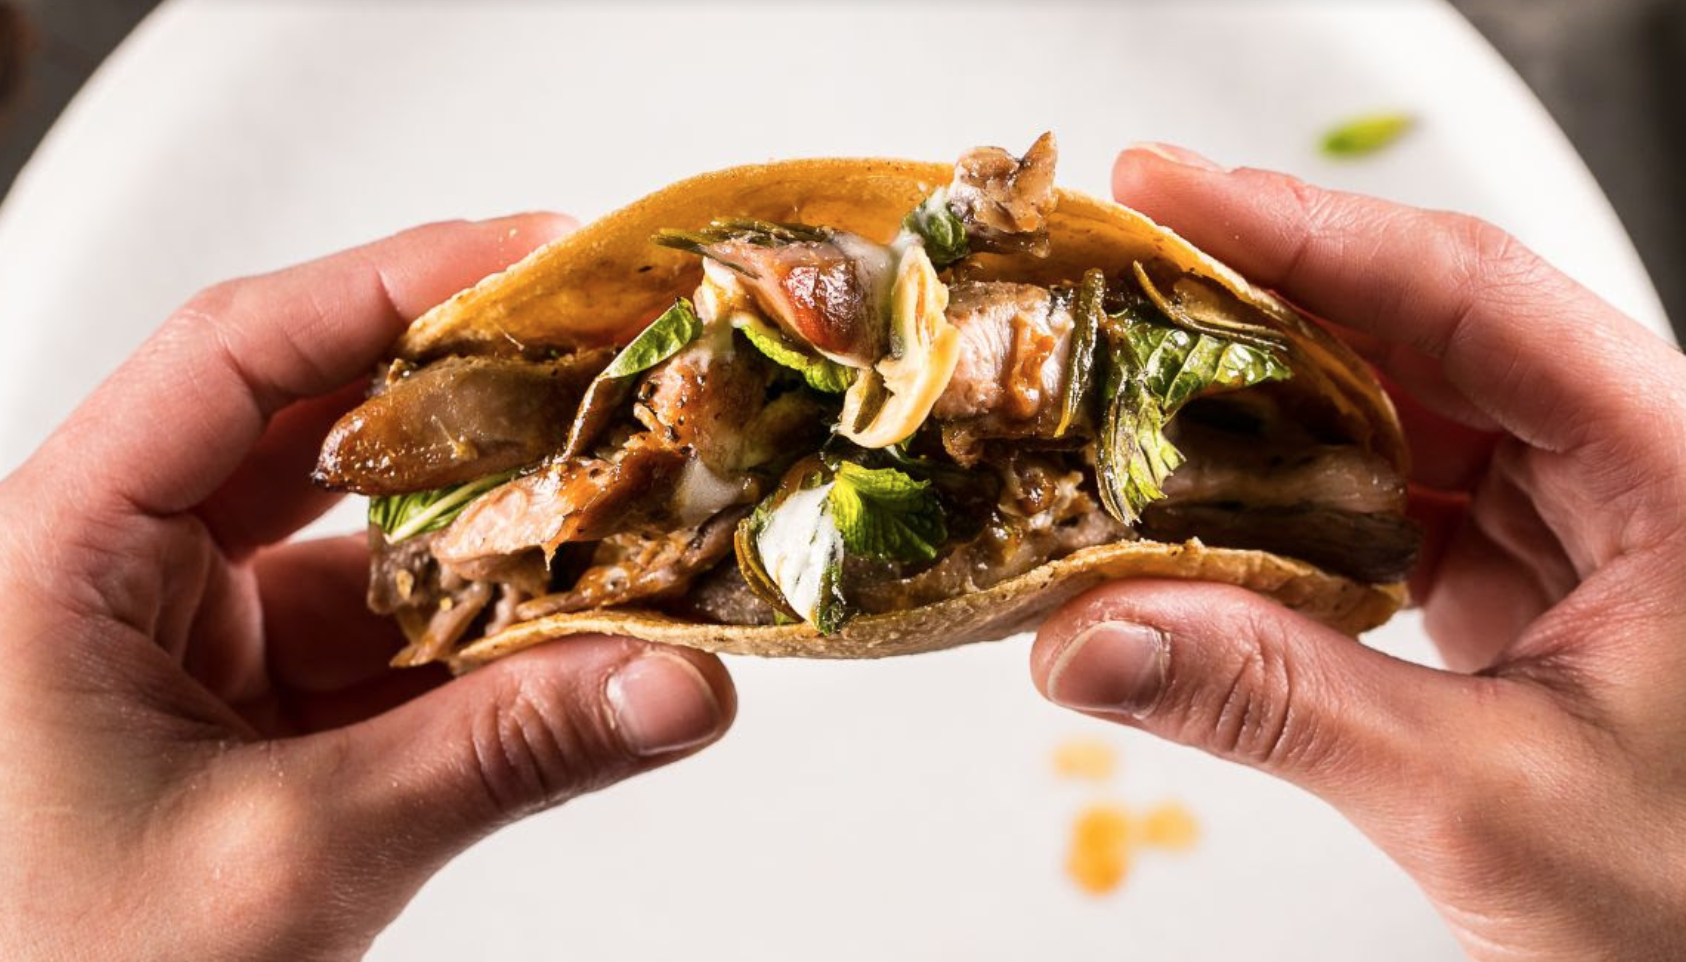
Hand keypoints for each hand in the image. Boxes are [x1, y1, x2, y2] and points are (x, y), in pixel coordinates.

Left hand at [0, 216, 734, 959]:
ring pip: (363, 544)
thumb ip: (501, 759)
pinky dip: (478, 640)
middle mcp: (112, 574)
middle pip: (310, 425)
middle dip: (470, 401)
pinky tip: (573, 634)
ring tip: (619, 509)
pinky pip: (382, 640)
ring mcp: (185, 643)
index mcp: (52, 556)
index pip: (236, 356)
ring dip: (492, 540)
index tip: (540, 256)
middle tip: (609, 363)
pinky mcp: (244, 712)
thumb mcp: (287, 859)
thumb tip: (676, 687)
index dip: (396, 286)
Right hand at [1032, 146, 1685, 960]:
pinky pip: (1395, 497)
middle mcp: (1631, 464)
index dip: (1305, 231)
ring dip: (1263, 412)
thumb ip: (1284, 708)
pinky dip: (1293, 502)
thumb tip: (1094, 640)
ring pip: (1400, 414)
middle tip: (1113, 284)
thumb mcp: (1493, 800)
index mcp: (1676, 465)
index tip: (1164, 192)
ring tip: (1131, 397)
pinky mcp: (1532, 574)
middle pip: (1423, 333)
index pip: (1473, 294)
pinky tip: (1207, 511)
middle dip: (1258, 309)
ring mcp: (1580, 519)